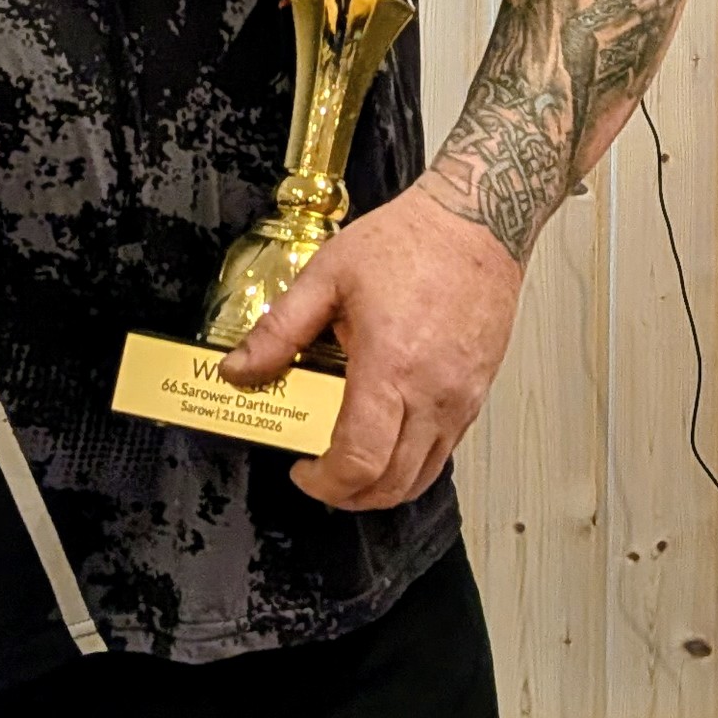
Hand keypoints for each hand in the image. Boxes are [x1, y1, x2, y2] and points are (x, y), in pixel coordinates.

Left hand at [219, 180, 521, 510]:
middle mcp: (432, 394)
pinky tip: (389, 434)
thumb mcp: (328, 275)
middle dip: (348, 495)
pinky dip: (413, 461)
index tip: (302, 471)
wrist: (477, 221)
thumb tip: (239, 369)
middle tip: (320, 476)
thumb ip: (280, 330)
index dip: (324, 482)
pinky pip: (445, 450)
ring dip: (383, 487)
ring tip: (351, 464)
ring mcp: (461, 399)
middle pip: (392, 485)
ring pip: (422, 476)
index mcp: (390, 366)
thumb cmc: (410, 240)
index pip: (359, 461)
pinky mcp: (477, 395)